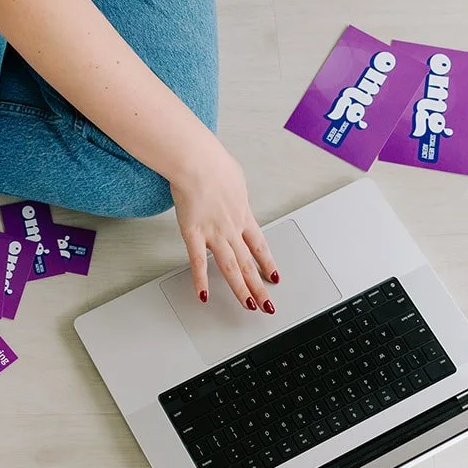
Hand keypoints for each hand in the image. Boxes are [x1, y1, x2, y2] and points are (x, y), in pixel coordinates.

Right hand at [169, 142, 280, 311]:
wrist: (197, 161)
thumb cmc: (214, 163)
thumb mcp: (235, 177)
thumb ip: (235, 190)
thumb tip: (233, 189)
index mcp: (243, 214)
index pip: (259, 245)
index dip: (267, 263)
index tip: (274, 276)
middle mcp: (232, 227)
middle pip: (248, 263)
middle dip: (259, 286)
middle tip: (266, 303)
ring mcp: (214, 232)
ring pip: (231, 268)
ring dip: (241, 289)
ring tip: (248, 305)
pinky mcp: (193, 233)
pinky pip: (198, 261)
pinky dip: (200, 280)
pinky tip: (203, 295)